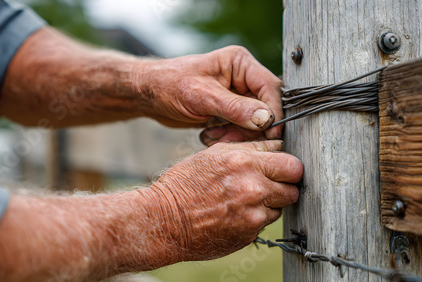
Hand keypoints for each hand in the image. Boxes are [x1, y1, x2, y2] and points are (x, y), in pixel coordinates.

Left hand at [134, 46, 283, 144]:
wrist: (148, 95)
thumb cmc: (169, 85)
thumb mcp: (202, 96)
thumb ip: (235, 108)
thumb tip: (267, 119)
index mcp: (240, 63)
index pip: (270, 88)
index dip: (273, 112)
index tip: (270, 132)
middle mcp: (242, 78)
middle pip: (265, 108)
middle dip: (251, 128)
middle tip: (230, 138)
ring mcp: (237, 96)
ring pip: (254, 123)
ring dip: (237, 135)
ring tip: (213, 135)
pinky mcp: (229, 112)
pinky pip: (241, 130)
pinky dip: (229, 137)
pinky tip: (210, 134)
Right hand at [137, 140, 302, 260]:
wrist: (165, 220)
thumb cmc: (184, 184)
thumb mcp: (213, 154)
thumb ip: (247, 150)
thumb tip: (276, 148)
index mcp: (243, 161)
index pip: (288, 158)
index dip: (283, 161)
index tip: (278, 165)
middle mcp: (253, 186)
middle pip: (295, 180)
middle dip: (286, 180)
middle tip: (272, 181)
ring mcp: (254, 212)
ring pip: (283, 203)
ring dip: (272, 200)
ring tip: (246, 198)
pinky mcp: (251, 232)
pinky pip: (267, 221)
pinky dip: (257, 216)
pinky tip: (236, 212)